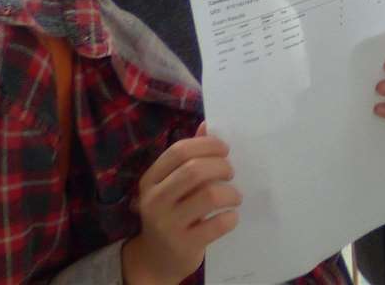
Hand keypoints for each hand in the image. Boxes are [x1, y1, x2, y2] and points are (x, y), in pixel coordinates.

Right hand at [121, 124, 238, 284]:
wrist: (156, 260)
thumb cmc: (171, 213)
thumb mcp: (172, 185)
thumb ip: (188, 157)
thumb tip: (207, 124)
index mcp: (150, 180)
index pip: (179, 151)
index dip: (207, 144)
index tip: (225, 149)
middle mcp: (154, 201)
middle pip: (195, 170)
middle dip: (221, 166)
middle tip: (230, 173)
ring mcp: (167, 225)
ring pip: (209, 195)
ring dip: (231, 192)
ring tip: (234, 196)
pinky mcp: (183, 245)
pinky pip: (217, 224)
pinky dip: (231, 217)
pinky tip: (230, 216)